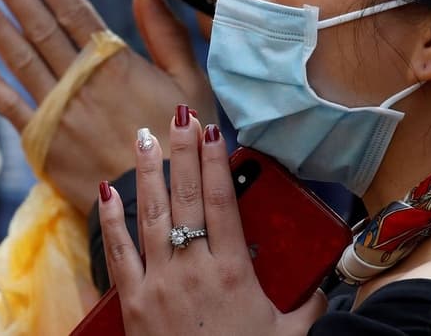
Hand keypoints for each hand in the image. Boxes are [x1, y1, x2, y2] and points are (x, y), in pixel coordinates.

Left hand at [0, 0, 216, 214]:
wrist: (161, 202)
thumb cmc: (184, 143)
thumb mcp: (192, 84)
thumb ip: (168, 36)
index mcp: (117, 65)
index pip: (77, 13)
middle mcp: (80, 82)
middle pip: (42, 29)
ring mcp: (58, 112)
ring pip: (20, 60)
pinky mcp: (44, 144)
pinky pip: (10, 107)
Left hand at [98, 108, 325, 335]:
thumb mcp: (288, 335)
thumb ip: (307, 305)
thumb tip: (323, 288)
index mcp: (232, 270)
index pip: (223, 202)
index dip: (218, 163)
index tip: (213, 132)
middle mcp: (193, 268)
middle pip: (187, 197)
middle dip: (184, 152)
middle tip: (181, 116)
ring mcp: (159, 283)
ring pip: (151, 215)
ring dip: (148, 173)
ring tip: (146, 137)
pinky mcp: (133, 302)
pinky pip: (119, 253)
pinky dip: (112, 221)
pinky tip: (106, 193)